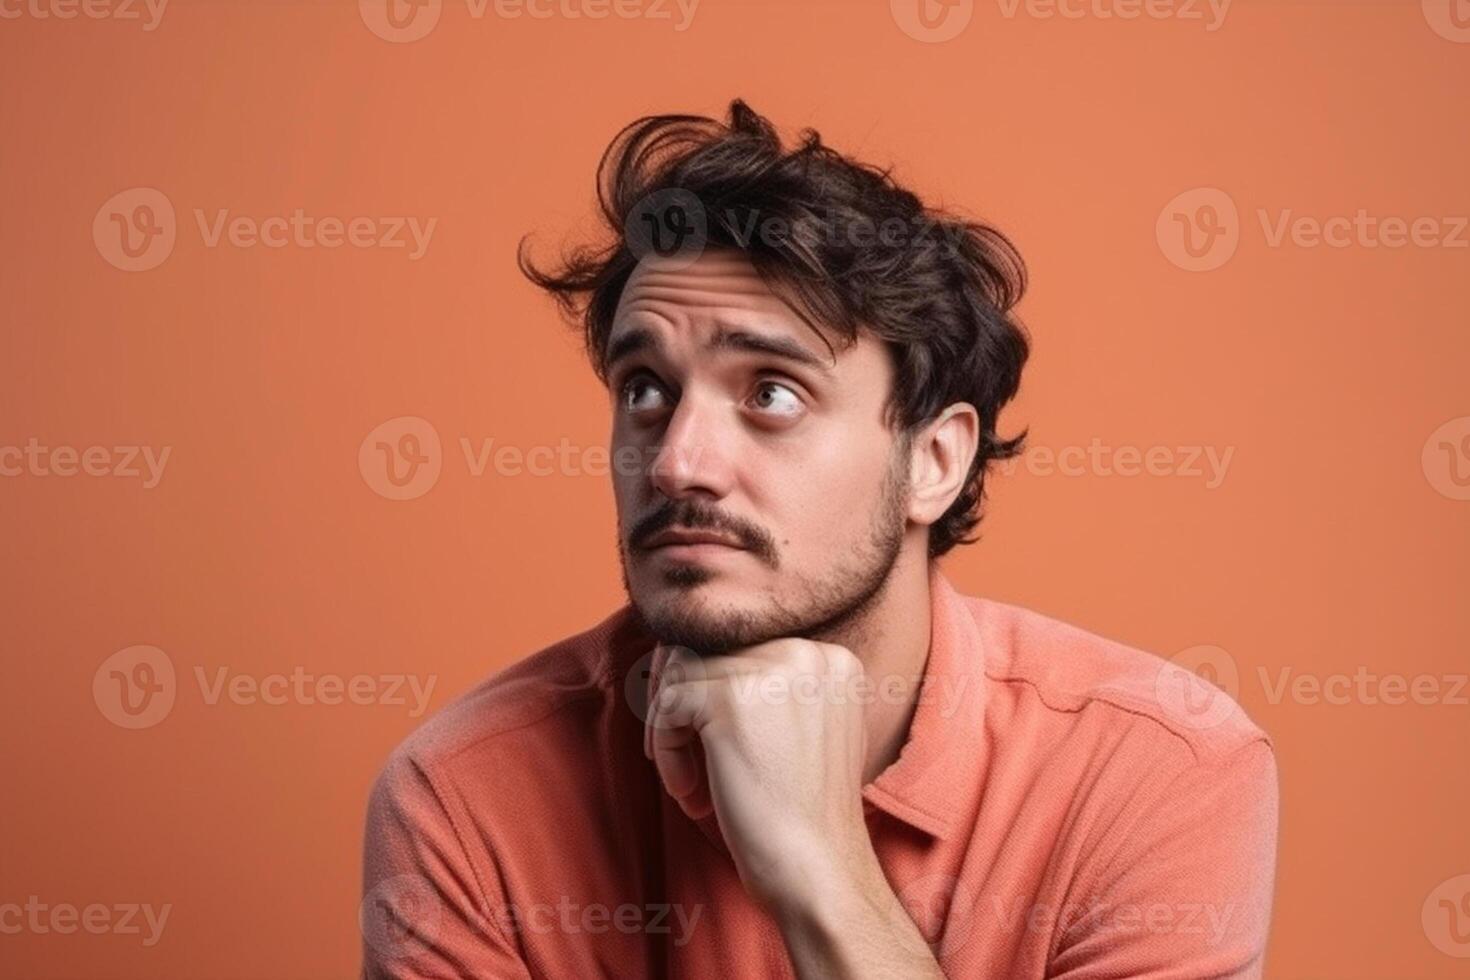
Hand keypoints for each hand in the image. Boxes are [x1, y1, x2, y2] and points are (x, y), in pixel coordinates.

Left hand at [643, 639, 874, 910]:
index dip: (710, 683)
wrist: (817, 869)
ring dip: (668, 723)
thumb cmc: (801, 814)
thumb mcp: (805, 731)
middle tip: (675, 747)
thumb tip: (689, 657)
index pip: (744, 641)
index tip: (703, 734)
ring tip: (685, 775)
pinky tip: (689, 792)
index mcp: (830, 658)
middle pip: (709, 645)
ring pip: (680, 669)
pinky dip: (667, 750)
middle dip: (680, 694)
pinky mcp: (730, 700)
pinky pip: (669, 704)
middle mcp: (806, 652)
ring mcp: (769, 671)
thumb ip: (771, 688)